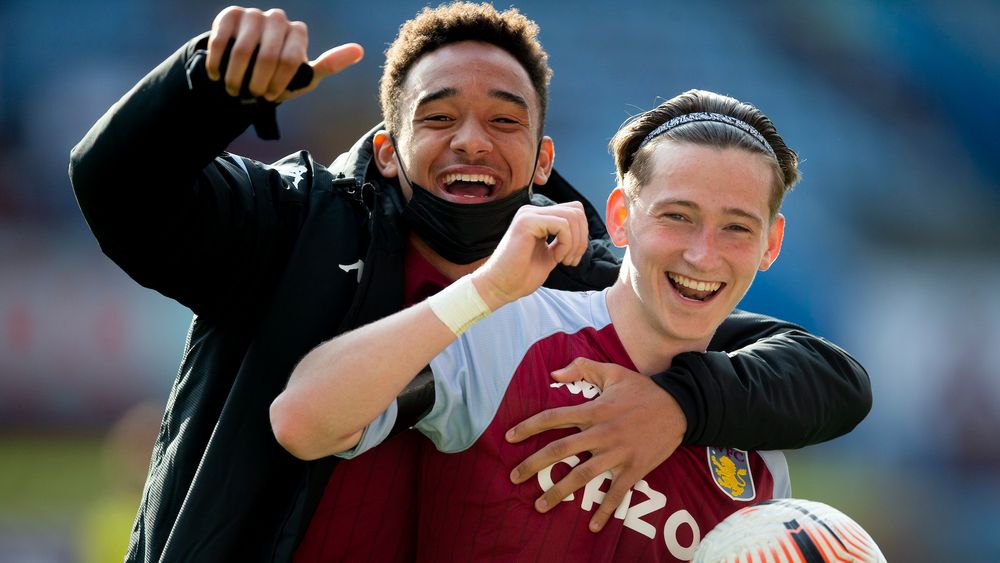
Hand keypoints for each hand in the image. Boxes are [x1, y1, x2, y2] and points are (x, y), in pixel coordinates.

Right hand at [205, 6, 363, 100]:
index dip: (278, 84)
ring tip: (234, 89)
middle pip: (268, 56)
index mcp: (297, 32)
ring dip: (237, 77)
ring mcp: (253, 14)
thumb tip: (359, 50)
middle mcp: (278, 18)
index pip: (291, 60)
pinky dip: (218, 64)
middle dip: (258, 83)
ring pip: (244, 50)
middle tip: (252, 95)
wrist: (243, 69)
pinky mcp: (229, 15)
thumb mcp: (304, 76)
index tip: (270, 97)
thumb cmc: (277, 75)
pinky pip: (222, 41)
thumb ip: (329, 65)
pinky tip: (217, 75)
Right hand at [472, 202, 586, 309]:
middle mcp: (532, 211)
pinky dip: (566, 244)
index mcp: (537, 217)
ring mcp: (528, 214)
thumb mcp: (551, 254)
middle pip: (576, 211)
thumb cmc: (522, 275)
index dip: (581, 234)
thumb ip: (564, 240)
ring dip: (574, 243)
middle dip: (582, 238)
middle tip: (571, 261)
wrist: (500, 287)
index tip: (572, 257)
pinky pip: (562, 225)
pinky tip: (556, 258)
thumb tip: (583, 232)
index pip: (573, 211)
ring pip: (572, 217)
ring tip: (563, 260)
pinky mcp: (527, 222)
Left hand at [505, 358, 686, 531]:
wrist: (681, 407)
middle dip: (534, 464)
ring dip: (559, 492)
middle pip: (560, 450)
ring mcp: (618, 453)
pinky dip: (605, 510)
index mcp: (594, 410)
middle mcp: (602, 433)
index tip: (509, 436)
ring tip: (539, 505)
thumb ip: (582, 368)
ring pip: (582, 475)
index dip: (528, 426)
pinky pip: (617, 493)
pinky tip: (593, 526)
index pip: (553, 417)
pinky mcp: (634, 469)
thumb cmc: (644, 390)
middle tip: (514, 477)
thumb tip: (553, 372)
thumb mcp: (613, 372)